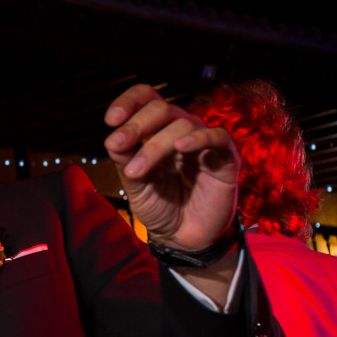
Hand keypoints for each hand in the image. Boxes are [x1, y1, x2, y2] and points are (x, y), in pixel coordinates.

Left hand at [104, 84, 239, 250]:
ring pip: (182, 124)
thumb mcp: (135, 184)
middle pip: (161, 108)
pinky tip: (181, 147)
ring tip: (135, 172)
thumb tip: (112, 139)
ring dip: (154, 146)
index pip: (147, 99)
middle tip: (117, 144)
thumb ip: (125, 160)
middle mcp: (179, 131)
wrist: (182, 238)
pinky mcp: (225, 157)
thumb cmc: (160, 207)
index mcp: (156, 131)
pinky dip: (199, 138)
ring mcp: (203, 142)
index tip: (111, 119)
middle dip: (136, 125)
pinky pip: (217, 137)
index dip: (130, 101)